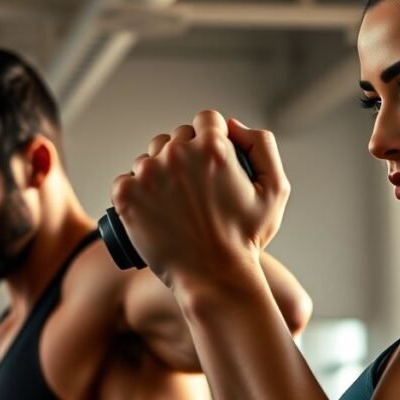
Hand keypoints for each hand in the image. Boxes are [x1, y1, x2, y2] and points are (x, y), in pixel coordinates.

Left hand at [111, 111, 289, 285]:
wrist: (214, 278)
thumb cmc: (246, 239)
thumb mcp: (275, 190)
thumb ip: (262, 145)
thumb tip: (232, 126)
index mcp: (213, 146)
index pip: (206, 120)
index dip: (210, 139)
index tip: (209, 165)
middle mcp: (177, 153)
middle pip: (175, 138)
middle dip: (183, 158)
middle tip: (192, 193)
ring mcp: (148, 174)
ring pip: (148, 159)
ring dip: (156, 175)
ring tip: (172, 206)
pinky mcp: (127, 195)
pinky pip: (125, 181)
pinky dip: (134, 194)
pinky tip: (149, 211)